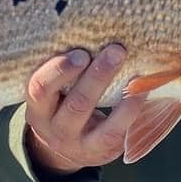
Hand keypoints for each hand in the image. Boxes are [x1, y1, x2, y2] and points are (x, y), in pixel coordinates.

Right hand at [23, 44, 146, 174]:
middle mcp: (54, 127)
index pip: (39, 88)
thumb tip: (95, 31)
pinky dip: (130, 108)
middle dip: (97, 76)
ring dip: (121, 93)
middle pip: (76, 104)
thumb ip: (64, 70)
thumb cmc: (63, 105)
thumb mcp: (54, 93)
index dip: (59, 70)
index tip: (80, 52)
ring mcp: (78, 143)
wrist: (68, 149)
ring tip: (135, 70)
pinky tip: (142, 90)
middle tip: (116, 50)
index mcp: (38, 107)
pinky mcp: (101, 150)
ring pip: (101, 121)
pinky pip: (117, 130)